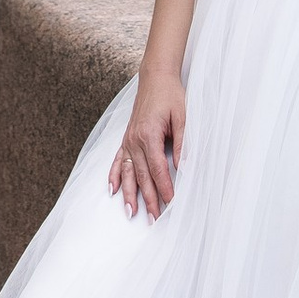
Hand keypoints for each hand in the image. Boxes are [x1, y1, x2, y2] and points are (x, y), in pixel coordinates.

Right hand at [110, 73, 183, 219]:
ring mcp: (128, 140)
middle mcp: (135, 139)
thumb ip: (183, 143)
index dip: (165, 188)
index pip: (158, 169)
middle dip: (148, 199)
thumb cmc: (171, 96)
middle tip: (154, 219)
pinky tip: (112, 189)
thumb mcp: (183, 117)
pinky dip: (115, 176)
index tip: (171, 203)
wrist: (155, 78)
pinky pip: (118, 160)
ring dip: (129, 194)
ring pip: (128, 172)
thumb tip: (185, 168)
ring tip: (131, 212)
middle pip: (142, 175)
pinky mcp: (126, 138)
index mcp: (149, 134)